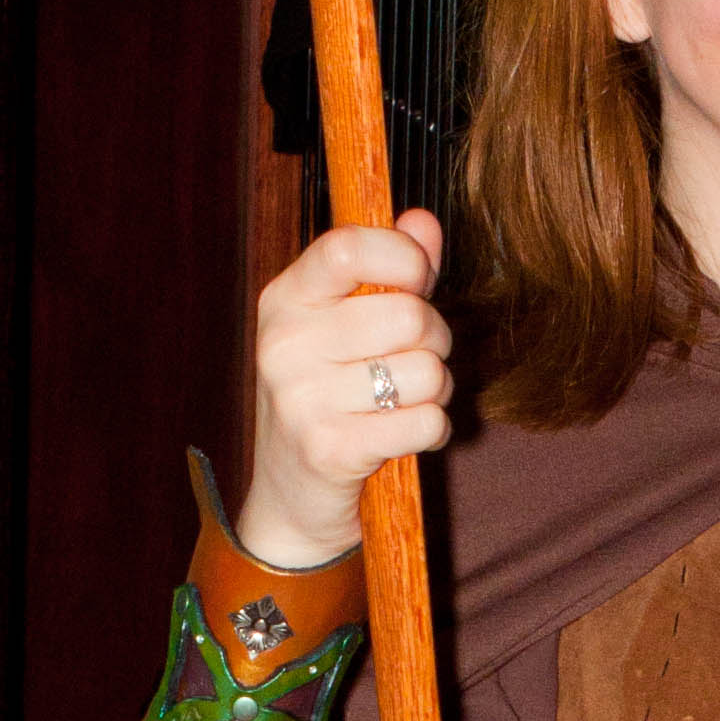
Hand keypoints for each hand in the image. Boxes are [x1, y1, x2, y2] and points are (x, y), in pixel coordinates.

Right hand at [234, 214, 451, 563]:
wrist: (292, 499)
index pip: (348, 248)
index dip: (403, 258)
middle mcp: (284, 344)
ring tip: (408, 400)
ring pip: (425, 371)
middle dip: (434, 339)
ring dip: (436, 390)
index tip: (417, 280)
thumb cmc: (331, 399)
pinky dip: (432, 430)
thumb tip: (423, 221)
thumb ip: (391, 272)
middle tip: (417, 359)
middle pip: (407, 315)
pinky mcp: (329, 450)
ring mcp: (301, 399)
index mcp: (285, 299)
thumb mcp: (350, 327)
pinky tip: (405, 434)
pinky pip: (425, 422)